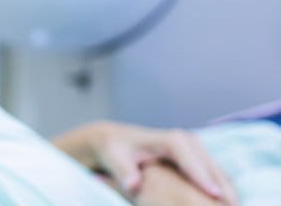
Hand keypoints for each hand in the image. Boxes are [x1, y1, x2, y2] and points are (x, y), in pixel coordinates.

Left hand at [89, 122, 236, 204]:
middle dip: (222, 185)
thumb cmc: (114, 151)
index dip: (201, 175)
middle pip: (209, 163)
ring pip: (215, 169)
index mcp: (169, 140)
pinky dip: (221, 186)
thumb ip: (123, 172)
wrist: (115, 140)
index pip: (189, 157)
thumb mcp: (114, 159)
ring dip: (226, 187)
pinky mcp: (195, 157)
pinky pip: (212, 173)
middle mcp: (185, 141)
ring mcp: (193, 149)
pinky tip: (226, 202)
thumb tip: (132, 185)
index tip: (212, 193)